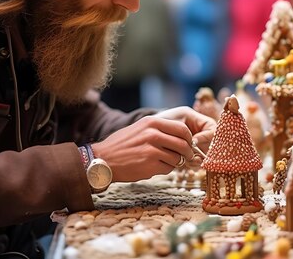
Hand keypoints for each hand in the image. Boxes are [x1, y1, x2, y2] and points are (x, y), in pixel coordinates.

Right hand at [91, 107, 214, 182]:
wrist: (103, 159)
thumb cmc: (122, 144)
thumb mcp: (140, 128)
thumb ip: (159, 129)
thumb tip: (182, 135)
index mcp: (152, 122)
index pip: (182, 128)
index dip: (189, 138)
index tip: (188, 143)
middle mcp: (153, 134)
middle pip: (183, 144)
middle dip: (187, 153)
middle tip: (186, 157)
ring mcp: (152, 150)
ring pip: (177, 158)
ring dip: (175, 163)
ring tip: (164, 162)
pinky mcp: (150, 165)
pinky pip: (168, 169)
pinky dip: (165, 170)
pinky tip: (154, 167)